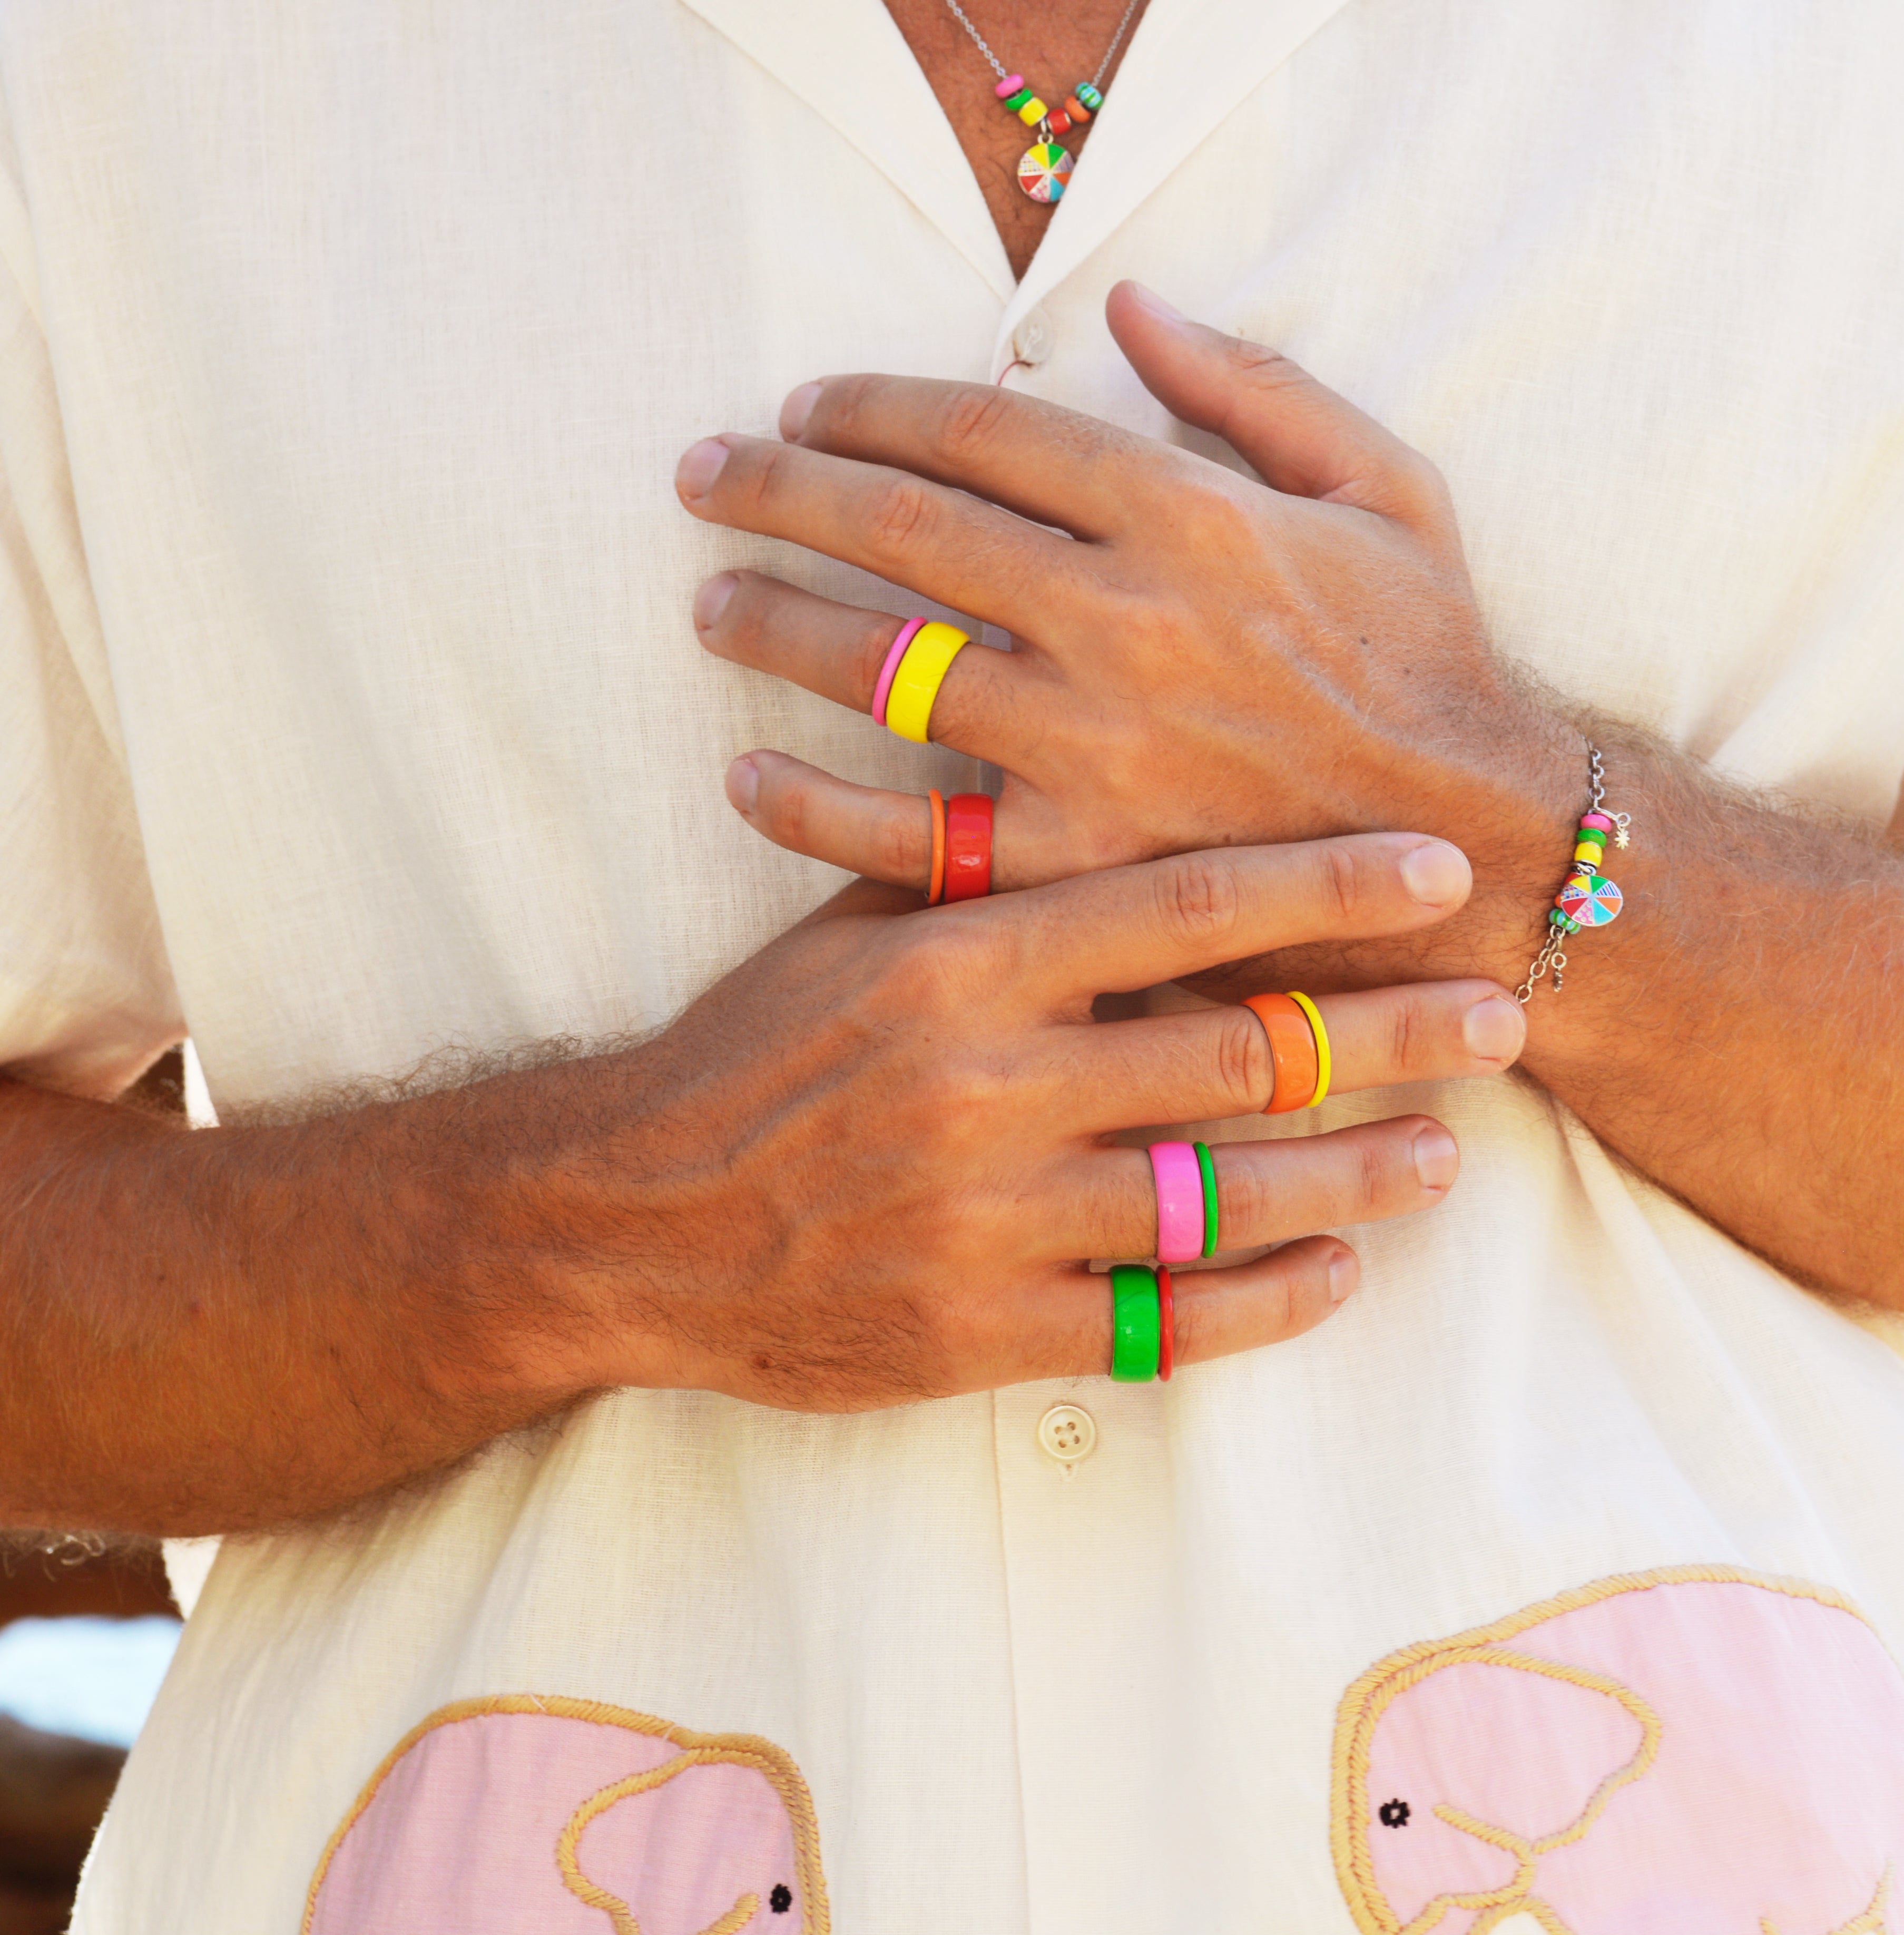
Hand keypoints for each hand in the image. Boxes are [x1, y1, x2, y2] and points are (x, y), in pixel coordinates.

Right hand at [547, 836, 1524, 1409]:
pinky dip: (1264, 1300)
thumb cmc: (741, 1060)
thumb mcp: (840, 941)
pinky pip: (1160, 1324)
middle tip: (1501, 1014)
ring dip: (1353, 1173)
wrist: (619, 1219)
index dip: (1323, 883)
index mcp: (958, 966)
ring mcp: (988, 1220)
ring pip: (1220, 1195)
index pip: (1182, 907)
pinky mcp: (976, 1334)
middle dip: (1387, 1030)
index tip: (1433, 866)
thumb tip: (1061, 775)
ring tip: (1447, 1155)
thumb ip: (961, 875)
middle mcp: (989, 1086)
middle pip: (1237, 1052)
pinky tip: (1338, 1274)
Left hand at [676, 282, 1579, 997]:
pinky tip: (750, 778)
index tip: (806, 406)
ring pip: (884, 668)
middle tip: (705, 477)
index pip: (982, 429)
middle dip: (780, 489)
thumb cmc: (1431, 663)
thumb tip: (1130, 308)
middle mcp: (1121, 618)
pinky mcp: (1077, 866)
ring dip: (777, 627)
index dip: (874, 405)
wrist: (1478, 845)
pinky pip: (912, 838)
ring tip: (711, 606)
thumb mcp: (1386, 487)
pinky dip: (816, 808)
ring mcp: (1090, 746)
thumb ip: (1254, 387)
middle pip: (902, 529)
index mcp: (1187, 513)